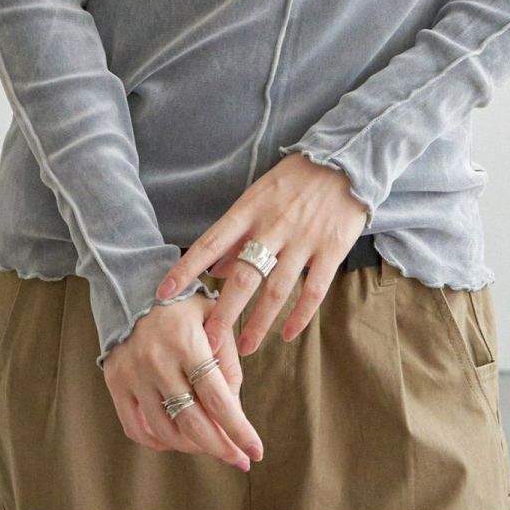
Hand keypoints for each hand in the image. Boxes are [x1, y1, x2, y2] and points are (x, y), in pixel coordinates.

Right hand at [102, 291, 263, 468]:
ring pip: (166, 431)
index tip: (255, 451)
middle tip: (237, 459)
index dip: (238, 430)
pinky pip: (137, 429)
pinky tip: (178, 439)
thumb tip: (234, 410)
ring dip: (193, 446)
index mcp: (187, 340)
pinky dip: (160, 442)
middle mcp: (157, 360)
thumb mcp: (213, 318)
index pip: (218, 398)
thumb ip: (227, 359)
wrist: (132, 287)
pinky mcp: (115, 382)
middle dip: (220, 447)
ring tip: (210, 444)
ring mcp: (133, 374)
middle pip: (193, 422)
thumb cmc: (182, 305)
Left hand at [154, 153, 368, 358]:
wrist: (344, 161)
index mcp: (250, 209)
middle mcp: (273, 226)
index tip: (164, 292)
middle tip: (207, 344)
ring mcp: (303, 239)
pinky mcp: (331, 250)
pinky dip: (300, 316)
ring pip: (276, 290)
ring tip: (244, 348)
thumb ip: (237, 232)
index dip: (186, 268)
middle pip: (243, 276)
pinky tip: (287, 334)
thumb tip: (215, 268)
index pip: (211, 242)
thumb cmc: (295, 179)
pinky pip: (313, 290)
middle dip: (223, 313)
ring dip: (259, 323)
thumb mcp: (259, 195)